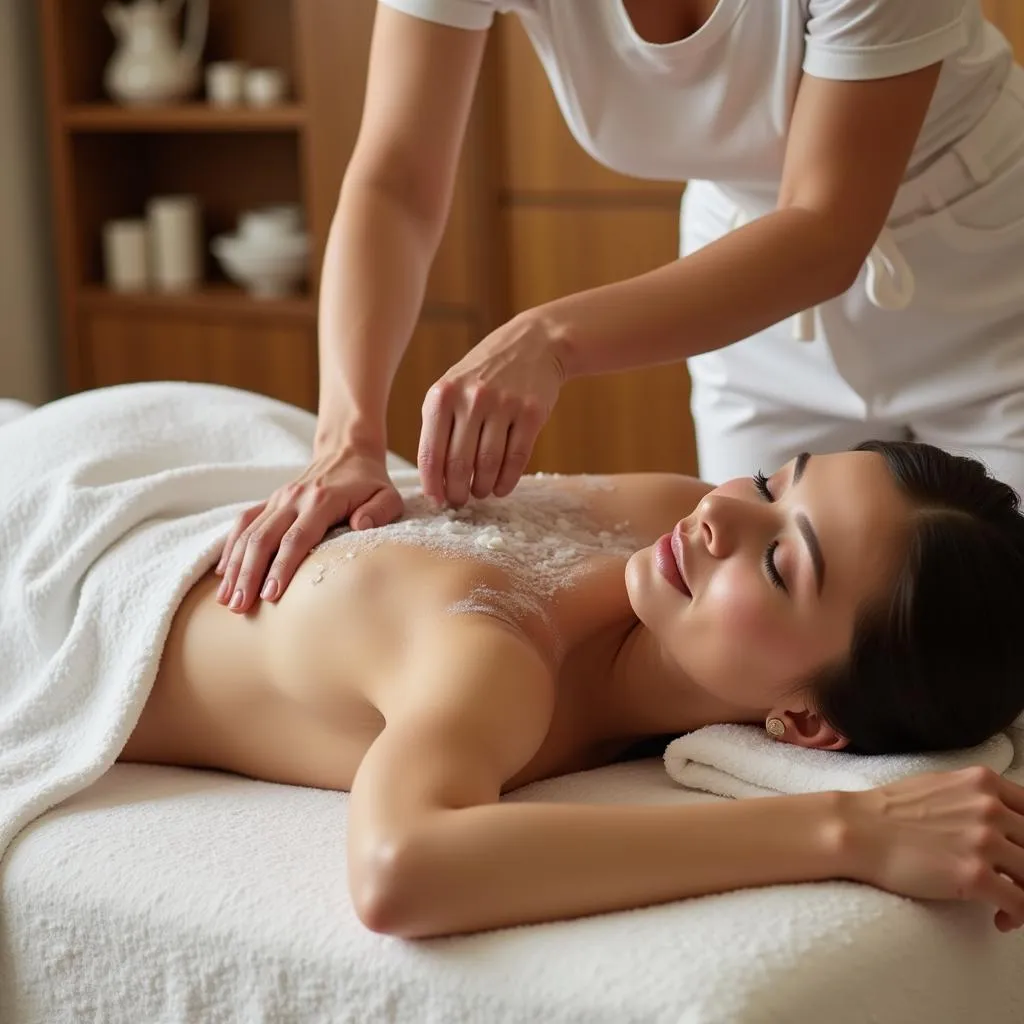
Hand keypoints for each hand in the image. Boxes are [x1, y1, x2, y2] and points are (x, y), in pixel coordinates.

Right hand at [215, 446, 402, 613]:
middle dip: (249, 574)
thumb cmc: (370, 483)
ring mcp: (279, 498)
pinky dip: (231, 547)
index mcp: (322, 500)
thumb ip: (379, 511)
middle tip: (240, 607)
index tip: (270, 595)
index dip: (282, 567)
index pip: (297, 538)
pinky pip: (244, 522)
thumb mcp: (388, 495)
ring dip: (235, 566)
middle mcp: (295, 498)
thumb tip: (361, 526)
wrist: (348, 451)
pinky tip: (223, 573)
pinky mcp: (271, 501)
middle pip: (264, 539)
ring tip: (226, 599)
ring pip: (249, 532)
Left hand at [417, 310, 565, 506]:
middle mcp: (471, 399)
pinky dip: (506, 481)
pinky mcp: (531, 412)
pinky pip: (516, 458)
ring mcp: (503, 404)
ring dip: (482, 488)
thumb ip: (439, 426)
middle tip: (460, 502)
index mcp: (442, 395)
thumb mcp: (451, 388)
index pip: (430, 453)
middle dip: (457, 492)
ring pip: (488, 464)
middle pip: (459, 464)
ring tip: (480, 492)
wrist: (534, 343)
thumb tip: (435, 480)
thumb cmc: (485, 374)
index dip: (433, 485)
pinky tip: (500, 488)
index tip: (437, 500)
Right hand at [848, 766, 1023, 931]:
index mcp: (983, 783)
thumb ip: (975, 796)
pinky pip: (1021, 903)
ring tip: (1010, 907)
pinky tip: (1000, 920)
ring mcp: (984, 841)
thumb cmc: (889, 810)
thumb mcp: (940, 785)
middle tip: (1014, 882)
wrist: (857, 829)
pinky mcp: (975, 875)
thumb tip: (996, 818)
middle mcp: (990, 808)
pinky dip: (1018, 917)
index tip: (1020, 854)